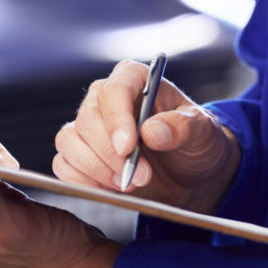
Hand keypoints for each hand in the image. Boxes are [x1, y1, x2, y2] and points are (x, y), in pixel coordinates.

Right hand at [54, 59, 240, 213]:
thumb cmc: (196, 143)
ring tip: (129, 184)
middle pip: (87, 119)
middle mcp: (105, 99)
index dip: (117, 119)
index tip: (128, 147)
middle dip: (112, 154)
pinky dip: (83, 181)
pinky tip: (111, 188)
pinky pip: (63, 165)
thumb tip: (152, 131)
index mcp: (134, 79)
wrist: (190, 175)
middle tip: (141, 176)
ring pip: (69, 141)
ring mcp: (88, 127)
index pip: (114, 90)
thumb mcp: (203, 132)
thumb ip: (182, 127)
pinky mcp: (79, 154)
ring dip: (96, 169)